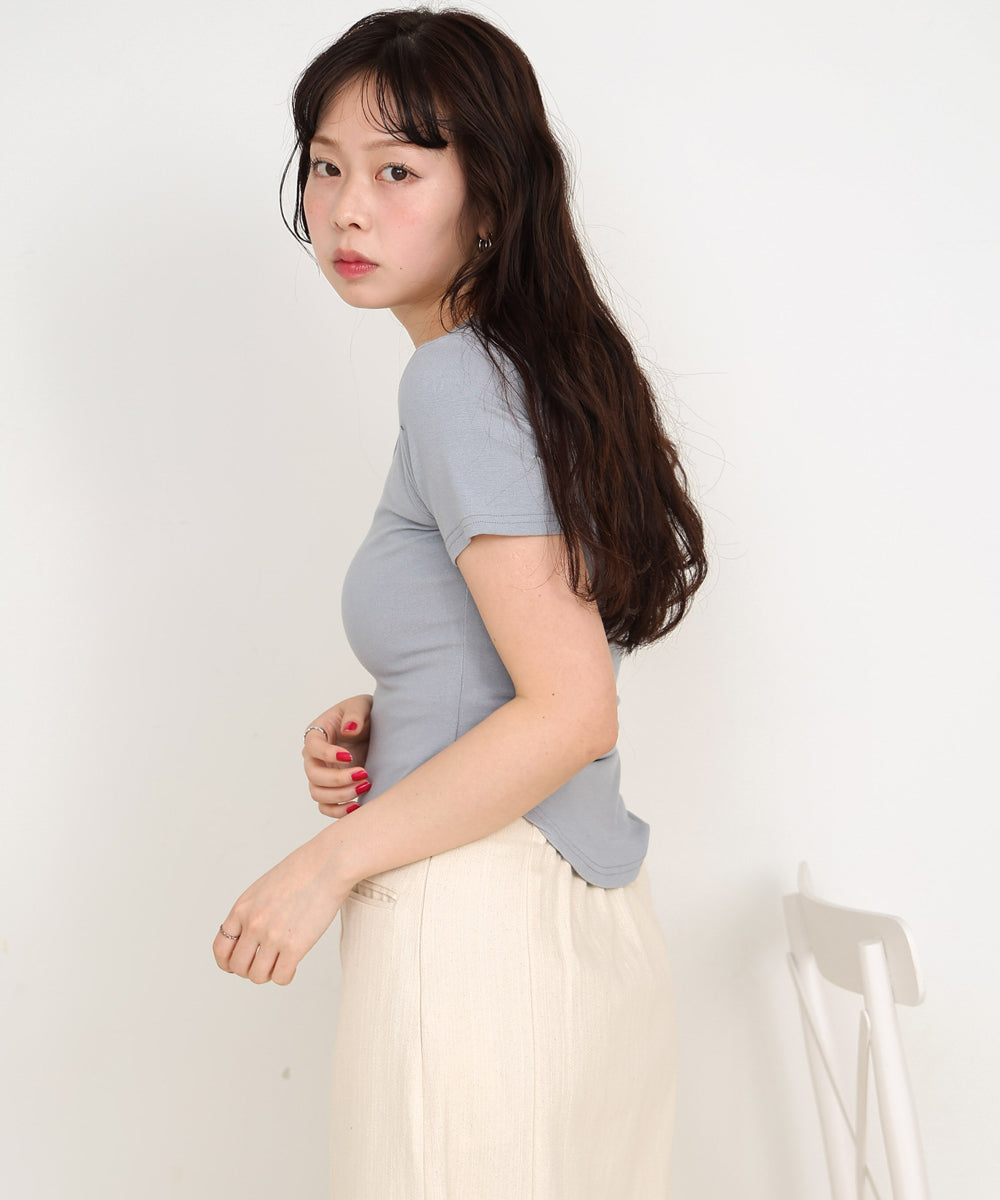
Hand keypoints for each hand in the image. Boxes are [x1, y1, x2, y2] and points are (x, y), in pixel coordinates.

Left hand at [212, 828, 351, 984]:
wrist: (328, 864)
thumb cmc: (303, 870)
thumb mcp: (264, 887)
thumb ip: (253, 910)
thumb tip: (251, 935)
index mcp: (242, 908)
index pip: (220, 948)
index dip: (226, 962)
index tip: (236, 964)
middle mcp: (253, 924)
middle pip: (238, 966)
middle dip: (249, 969)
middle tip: (264, 964)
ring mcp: (273, 936)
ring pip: (257, 976)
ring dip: (268, 974)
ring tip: (280, 963)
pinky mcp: (295, 946)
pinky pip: (281, 977)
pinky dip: (285, 976)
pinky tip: (293, 964)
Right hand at [303, 694, 372, 817]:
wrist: (374, 731)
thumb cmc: (363, 715)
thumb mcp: (361, 705)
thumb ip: (355, 714)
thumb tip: (348, 730)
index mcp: (316, 734)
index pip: (312, 747)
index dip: (328, 754)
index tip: (349, 756)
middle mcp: (313, 757)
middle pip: (314, 775)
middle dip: (338, 779)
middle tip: (364, 774)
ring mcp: (321, 775)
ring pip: (318, 794)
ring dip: (340, 795)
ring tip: (365, 786)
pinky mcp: (331, 790)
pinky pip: (326, 807)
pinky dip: (338, 812)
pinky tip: (358, 807)